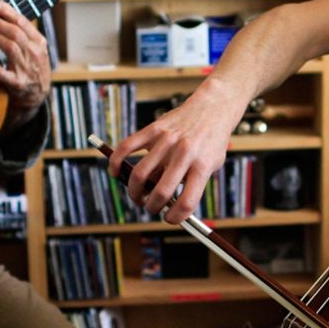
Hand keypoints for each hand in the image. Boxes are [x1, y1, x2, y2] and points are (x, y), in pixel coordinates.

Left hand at [0, 0, 50, 127]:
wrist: (37, 94)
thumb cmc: (33, 67)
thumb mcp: (36, 48)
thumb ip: (24, 33)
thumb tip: (2, 15)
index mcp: (40, 43)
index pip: (23, 23)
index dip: (7, 12)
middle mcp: (35, 54)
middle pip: (15, 33)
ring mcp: (26, 69)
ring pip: (9, 47)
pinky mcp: (17, 83)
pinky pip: (1, 71)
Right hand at [110, 80, 245, 223]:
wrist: (212, 108)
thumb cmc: (211, 142)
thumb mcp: (210, 165)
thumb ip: (189, 183)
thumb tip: (162, 203)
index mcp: (202, 166)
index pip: (185, 203)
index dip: (174, 218)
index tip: (169, 218)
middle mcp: (184, 153)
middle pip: (160, 192)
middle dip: (151, 207)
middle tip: (151, 207)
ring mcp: (167, 140)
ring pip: (140, 175)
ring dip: (135, 192)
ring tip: (138, 196)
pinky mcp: (154, 129)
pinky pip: (127, 147)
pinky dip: (116, 162)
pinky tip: (115, 172)